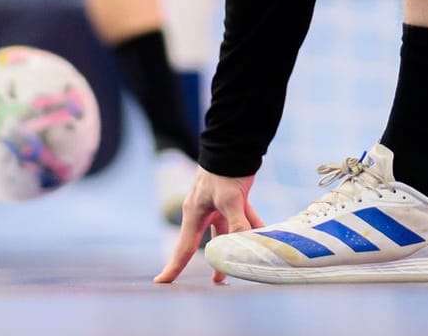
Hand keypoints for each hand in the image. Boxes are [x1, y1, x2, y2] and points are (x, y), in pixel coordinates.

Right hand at [154, 168, 262, 284]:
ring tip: (242, 262)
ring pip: (228, 231)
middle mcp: (204, 211)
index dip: (174, 267)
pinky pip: (243, 217)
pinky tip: (265, 234)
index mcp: (194, 214)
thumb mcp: (230, 198)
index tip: (161, 282)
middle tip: (218, 280)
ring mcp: (219, 205)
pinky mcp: (234, 198)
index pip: (184, 248)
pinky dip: (253, 225)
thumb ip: (237, 222)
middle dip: (214, 260)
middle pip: (207, 243)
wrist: (234, 145)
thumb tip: (244, 245)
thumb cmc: (225, 170)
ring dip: (236, 245)